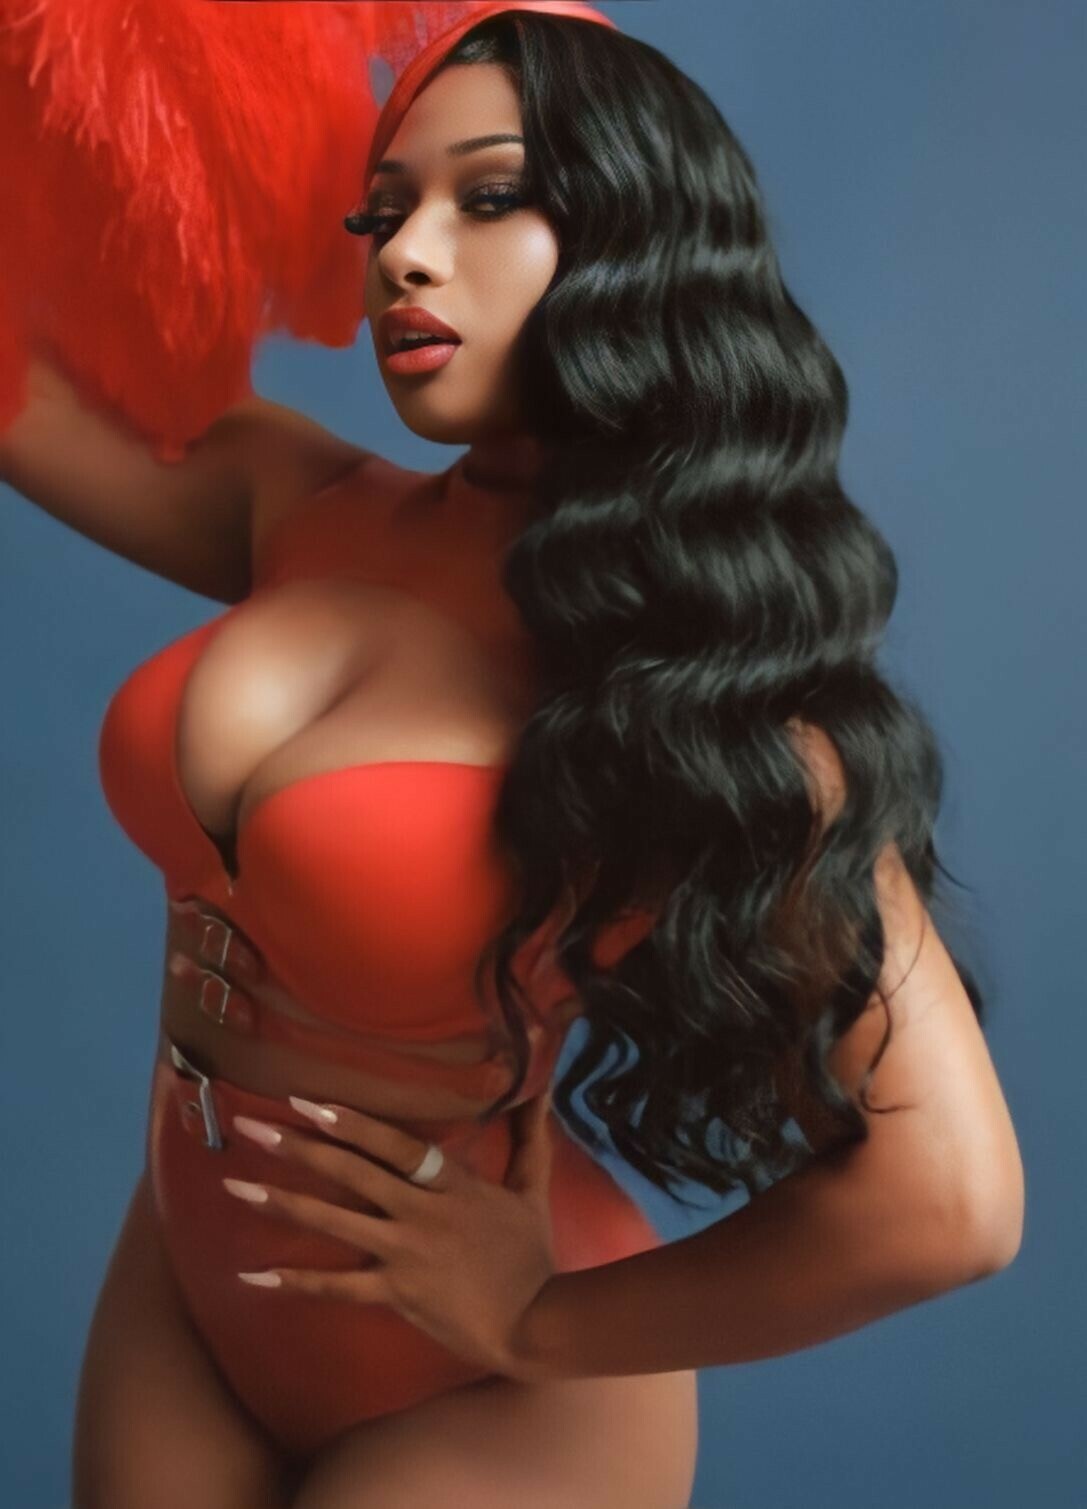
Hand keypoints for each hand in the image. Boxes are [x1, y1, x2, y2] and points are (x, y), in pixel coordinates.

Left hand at [222, 1089, 558, 1380]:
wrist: (536, 1321)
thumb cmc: (532, 1253)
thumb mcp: (532, 1187)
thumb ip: (529, 1136)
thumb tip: (540, 1088)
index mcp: (451, 1183)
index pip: (393, 1142)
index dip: (349, 1121)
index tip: (305, 1101)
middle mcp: (421, 1211)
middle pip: (351, 1172)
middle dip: (298, 1147)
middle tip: (250, 1127)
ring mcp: (405, 1253)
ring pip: (334, 1222)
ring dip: (282, 1202)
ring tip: (236, 1186)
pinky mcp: (396, 1293)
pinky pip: (336, 1287)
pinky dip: (293, 1282)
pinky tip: (252, 1277)